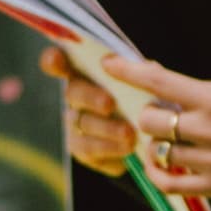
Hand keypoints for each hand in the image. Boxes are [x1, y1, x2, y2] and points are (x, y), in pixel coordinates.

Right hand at [43, 45, 136, 176]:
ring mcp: (76, 125)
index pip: (59, 61)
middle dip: (91, 97)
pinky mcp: (83, 151)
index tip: (56, 60)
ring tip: (128, 133)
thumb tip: (127, 64)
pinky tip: (127, 149)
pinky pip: (90, 150)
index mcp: (85, 71)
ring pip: (82, 124)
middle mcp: (75, 96)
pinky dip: (110, 149)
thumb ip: (140, 71)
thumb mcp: (149, 82)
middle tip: (109, 104)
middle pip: (73, 92)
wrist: (157, 138)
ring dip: (105, 128)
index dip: (53, 60)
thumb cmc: (147, 100)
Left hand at [47, 47, 210, 200]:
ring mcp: (210, 160)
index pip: (159, 81)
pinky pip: (169, 183)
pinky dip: (156, 173)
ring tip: (169, 137)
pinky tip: (157, 164)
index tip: (108, 63)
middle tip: (161, 114)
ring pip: (157, 151)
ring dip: (156, 142)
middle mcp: (209, 130)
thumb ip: (191, 87)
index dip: (129, 70)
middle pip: (151, 121)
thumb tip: (150, 73)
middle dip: (149, 115)